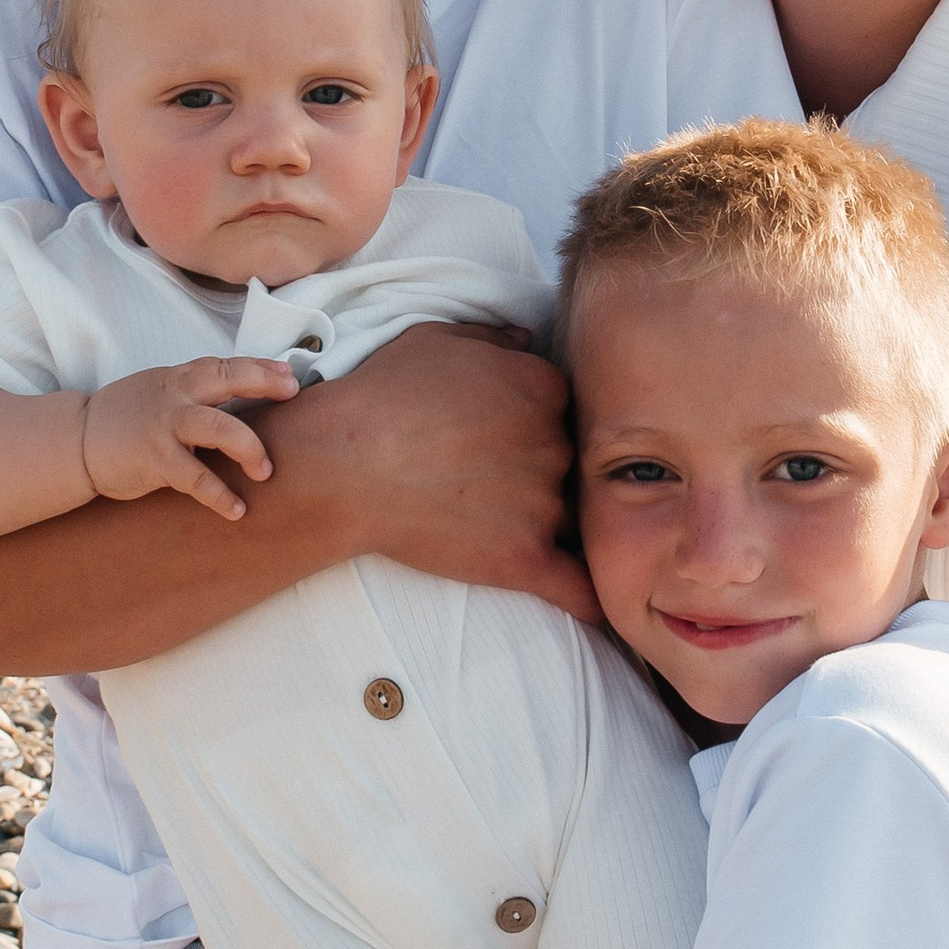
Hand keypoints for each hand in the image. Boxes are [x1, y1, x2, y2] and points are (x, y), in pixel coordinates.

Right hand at [79, 359, 302, 515]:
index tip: (288, 373)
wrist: (76, 442)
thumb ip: (194, 393)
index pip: (225, 365)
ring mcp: (165, 426)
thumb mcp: (159, 393)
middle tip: (291, 394)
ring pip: (220, 427)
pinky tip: (236, 509)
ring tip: (265, 471)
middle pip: (227, 380)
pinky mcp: (155, 459)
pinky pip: (197, 478)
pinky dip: (220, 495)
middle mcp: (174, 395)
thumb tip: (244, 400)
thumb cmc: (123, 419)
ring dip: (250, 448)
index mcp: (178, 378)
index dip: (259, 367)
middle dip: (263, 383)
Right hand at [279, 324, 597, 621]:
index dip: (530, 424)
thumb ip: (491, 337)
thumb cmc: (381, 397)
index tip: (498, 437)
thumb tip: (527, 338)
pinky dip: (592, 598)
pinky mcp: (525, 558)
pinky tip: (605, 611)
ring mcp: (544, 503)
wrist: (343, 465)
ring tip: (498, 530)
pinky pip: (577, 585)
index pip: (562, 409)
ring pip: (568, 518)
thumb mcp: (435, 340)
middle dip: (537, 473)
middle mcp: (557, 443)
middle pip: (568, 463)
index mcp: (543, 387)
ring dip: (546, 526)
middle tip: (487, 482)